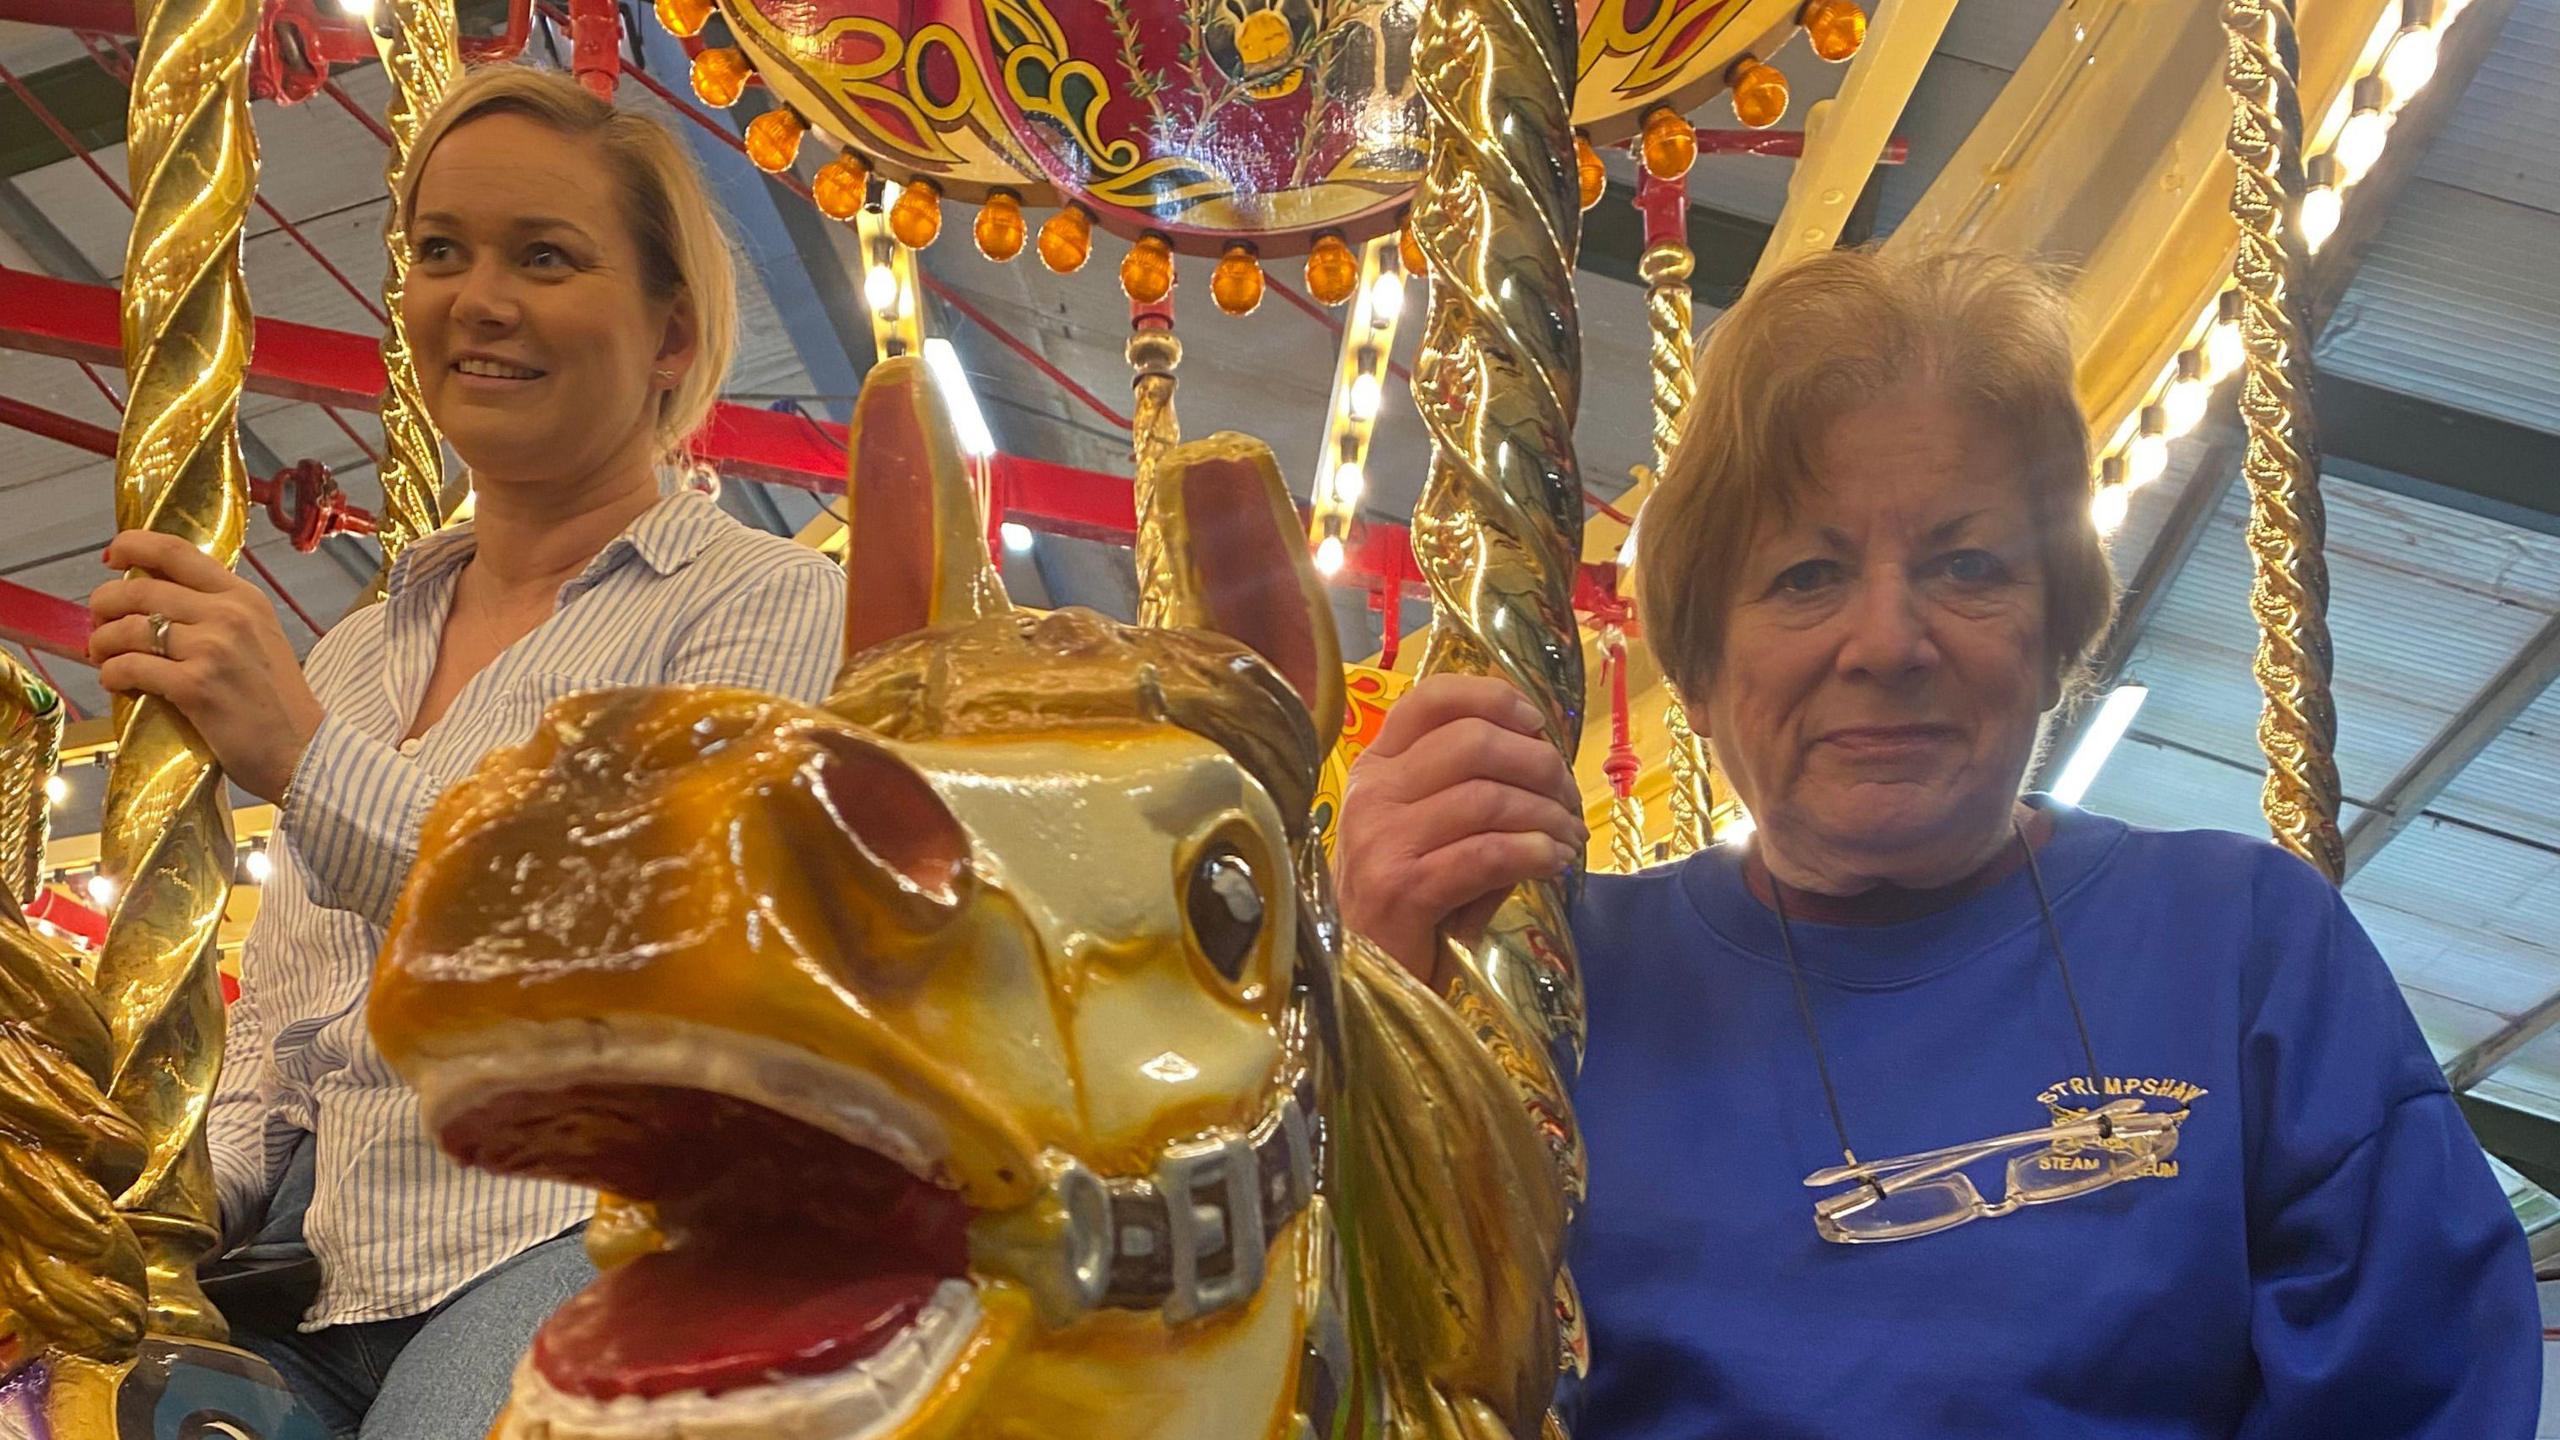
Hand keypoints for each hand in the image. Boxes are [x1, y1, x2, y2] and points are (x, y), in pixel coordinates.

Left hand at [89, 531, 325, 803]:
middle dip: (104, 605)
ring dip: (102, 643)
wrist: (304, 750)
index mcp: (244, 597)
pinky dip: (111, 674)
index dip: (133, 546)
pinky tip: (116, 682)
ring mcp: (212, 650)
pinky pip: (130, 667)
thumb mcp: (259, 637)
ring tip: (104, 658)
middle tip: (100, 624)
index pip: (176, 551)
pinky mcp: (195, 686)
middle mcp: (228, 614)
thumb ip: (217, 613)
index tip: (112, 557)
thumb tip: (156, 601)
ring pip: (127, 628)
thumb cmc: (278, 701)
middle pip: (139, 589)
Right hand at [1334, 674, 1586, 981]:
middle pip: (1472, 742)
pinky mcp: (1402, 888)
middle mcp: (1371, 793)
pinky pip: (1488, 854)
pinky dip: (1534, 853)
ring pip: (1487, 797)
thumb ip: (1472, 789)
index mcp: (1375, 768)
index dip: (1493, 698)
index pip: (1430, 699)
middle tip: (1568, 798)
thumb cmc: (1409, 904)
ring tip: (1568, 838)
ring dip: (1546, 815)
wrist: (1369, 979)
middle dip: (1539, 764)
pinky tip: (1554, 863)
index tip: (1537, 724)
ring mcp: (1381, 840)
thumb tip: (1547, 760)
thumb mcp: (1430, 834)